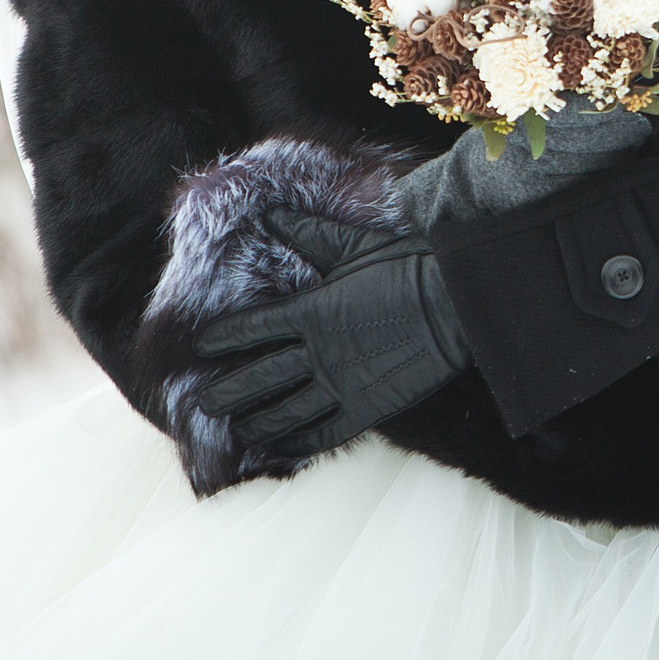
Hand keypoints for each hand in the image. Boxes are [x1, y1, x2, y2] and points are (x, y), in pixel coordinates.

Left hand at [189, 209, 473, 461]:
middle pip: (257, 378)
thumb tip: (270, 212)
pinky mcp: (366, 408)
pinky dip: (299, 443)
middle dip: (225, 392)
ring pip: (284, 411)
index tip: (201, 347)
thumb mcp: (354, 245)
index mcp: (309, 310)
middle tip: (201, 403)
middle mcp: (316, 352)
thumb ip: (308, 232)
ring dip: (256, 422)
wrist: (456, 301)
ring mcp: (340, 383)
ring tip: (237, 430)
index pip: (250, 328)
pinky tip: (283, 447)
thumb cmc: (408, 265)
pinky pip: (323, 433)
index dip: (222, 339)